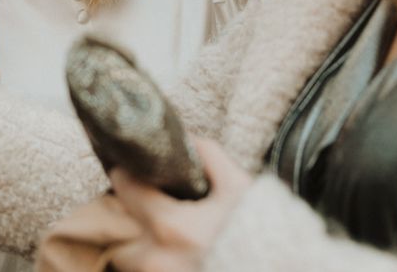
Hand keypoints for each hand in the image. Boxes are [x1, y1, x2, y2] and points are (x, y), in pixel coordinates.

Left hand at [109, 138, 251, 271]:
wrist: (280, 269)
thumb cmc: (259, 234)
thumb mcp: (238, 189)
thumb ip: (210, 157)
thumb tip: (189, 138)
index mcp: (170, 227)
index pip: (124, 187)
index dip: (126, 173)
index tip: (129, 169)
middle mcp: (155, 259)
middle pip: (117, 228)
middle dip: (127, 214)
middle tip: (141, 204)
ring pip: (125, 257)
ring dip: (134, 243)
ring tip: (153, 231)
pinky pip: (141, 271)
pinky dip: (148, 259)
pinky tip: (167, 250)